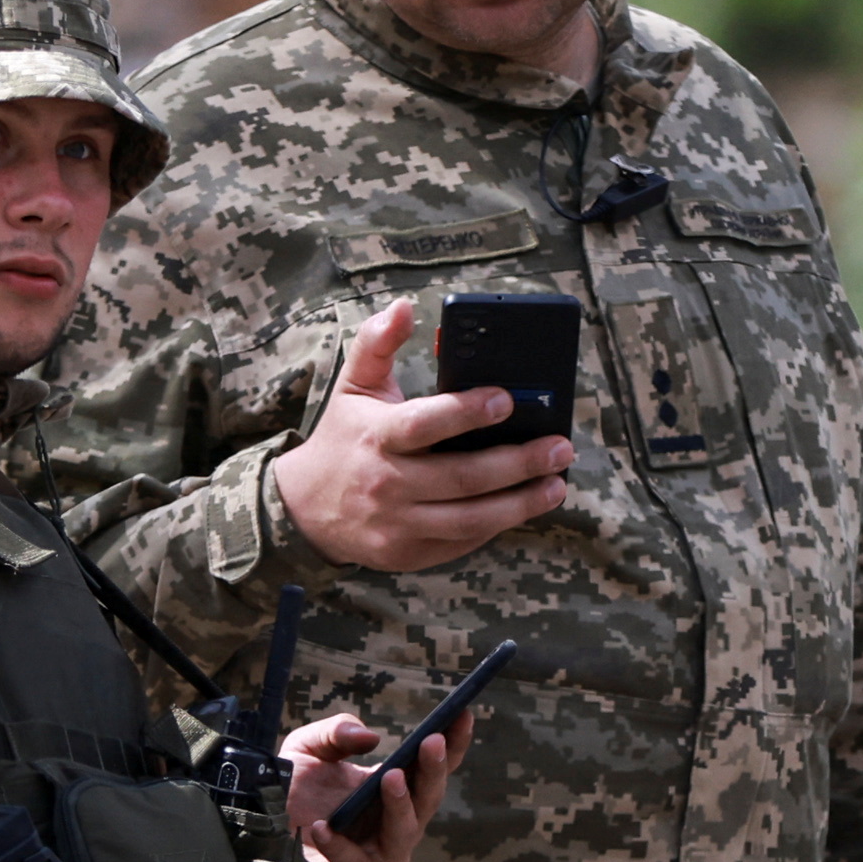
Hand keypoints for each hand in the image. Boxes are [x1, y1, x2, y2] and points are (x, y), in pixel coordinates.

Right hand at [269, 299, 576, 569]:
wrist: (304, 509)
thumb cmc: (343, 440)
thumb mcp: (353, 387)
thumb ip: (377, 343)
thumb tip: (404, 307)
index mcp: (377, 437)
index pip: (426, 424)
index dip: (468, 412)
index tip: (507, 400)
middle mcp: (387, 483)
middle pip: (463, 477)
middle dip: (519, 462)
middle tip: (559, 448)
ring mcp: (397, 524)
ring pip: (470, 519)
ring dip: (521, 503)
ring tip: (557, 485)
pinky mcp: (407, 554)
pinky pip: (461, 543)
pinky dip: (497, 526)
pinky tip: (525, 507)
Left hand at [281, 700, 467, 861]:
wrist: (257, 835)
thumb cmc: (290, 793)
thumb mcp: (307, 748)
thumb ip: (336, 732)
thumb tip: (371, 738)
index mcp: (394, 790)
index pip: (433, 767)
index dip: (453, 743)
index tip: (463, 713)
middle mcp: (397, 824)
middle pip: (429, 798)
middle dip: (433, 769)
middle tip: (432, 741)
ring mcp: (384, 857)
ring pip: (405, 833)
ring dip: (400, 805)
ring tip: (390, 777)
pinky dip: (344, 849)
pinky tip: (323, 829)